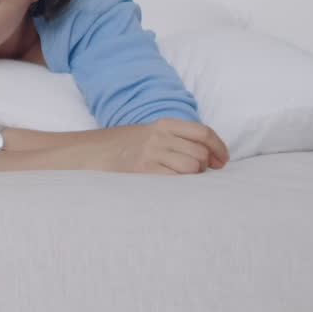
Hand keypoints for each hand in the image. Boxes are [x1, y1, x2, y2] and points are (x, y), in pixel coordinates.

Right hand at [99, 118, 229, 173]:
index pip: (203, 132)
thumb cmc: (123, 147)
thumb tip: (207, 156)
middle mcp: (158, 136)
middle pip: (200, 152)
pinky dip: (181, 185)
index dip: (219, 148)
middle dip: (205, 166)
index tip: (222, 161)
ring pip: (192, 166)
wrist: (90, 152)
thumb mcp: (150, 134)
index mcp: (162, 124)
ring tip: (181, 179)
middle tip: (197, 174)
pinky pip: (176, 180)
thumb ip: (175, 138)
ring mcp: (150, 153)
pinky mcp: (143, 171)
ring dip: (193, 176)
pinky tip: (173, 187)